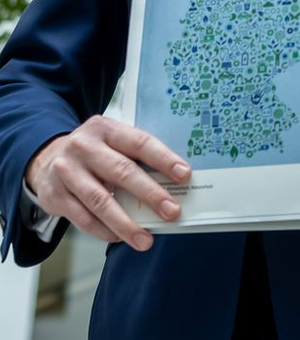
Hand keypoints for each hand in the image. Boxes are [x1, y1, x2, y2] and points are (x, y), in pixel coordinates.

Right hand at [25, 117, 190, 250]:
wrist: (46, 158)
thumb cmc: (93, 151)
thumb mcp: (111, 141)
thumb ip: (134, 156)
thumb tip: (171, 182)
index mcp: (106, 129)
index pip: (140, 142)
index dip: (164, 159)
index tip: (184, 175)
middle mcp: (85, 147)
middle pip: (123, 172)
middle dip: (151, 194)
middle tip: (172, 212)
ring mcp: (67, 172)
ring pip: (101, 201)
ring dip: (126, 223)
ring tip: (145, 239)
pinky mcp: (55, 196)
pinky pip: (83, 218)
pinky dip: (104, 231)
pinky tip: (119, 238)